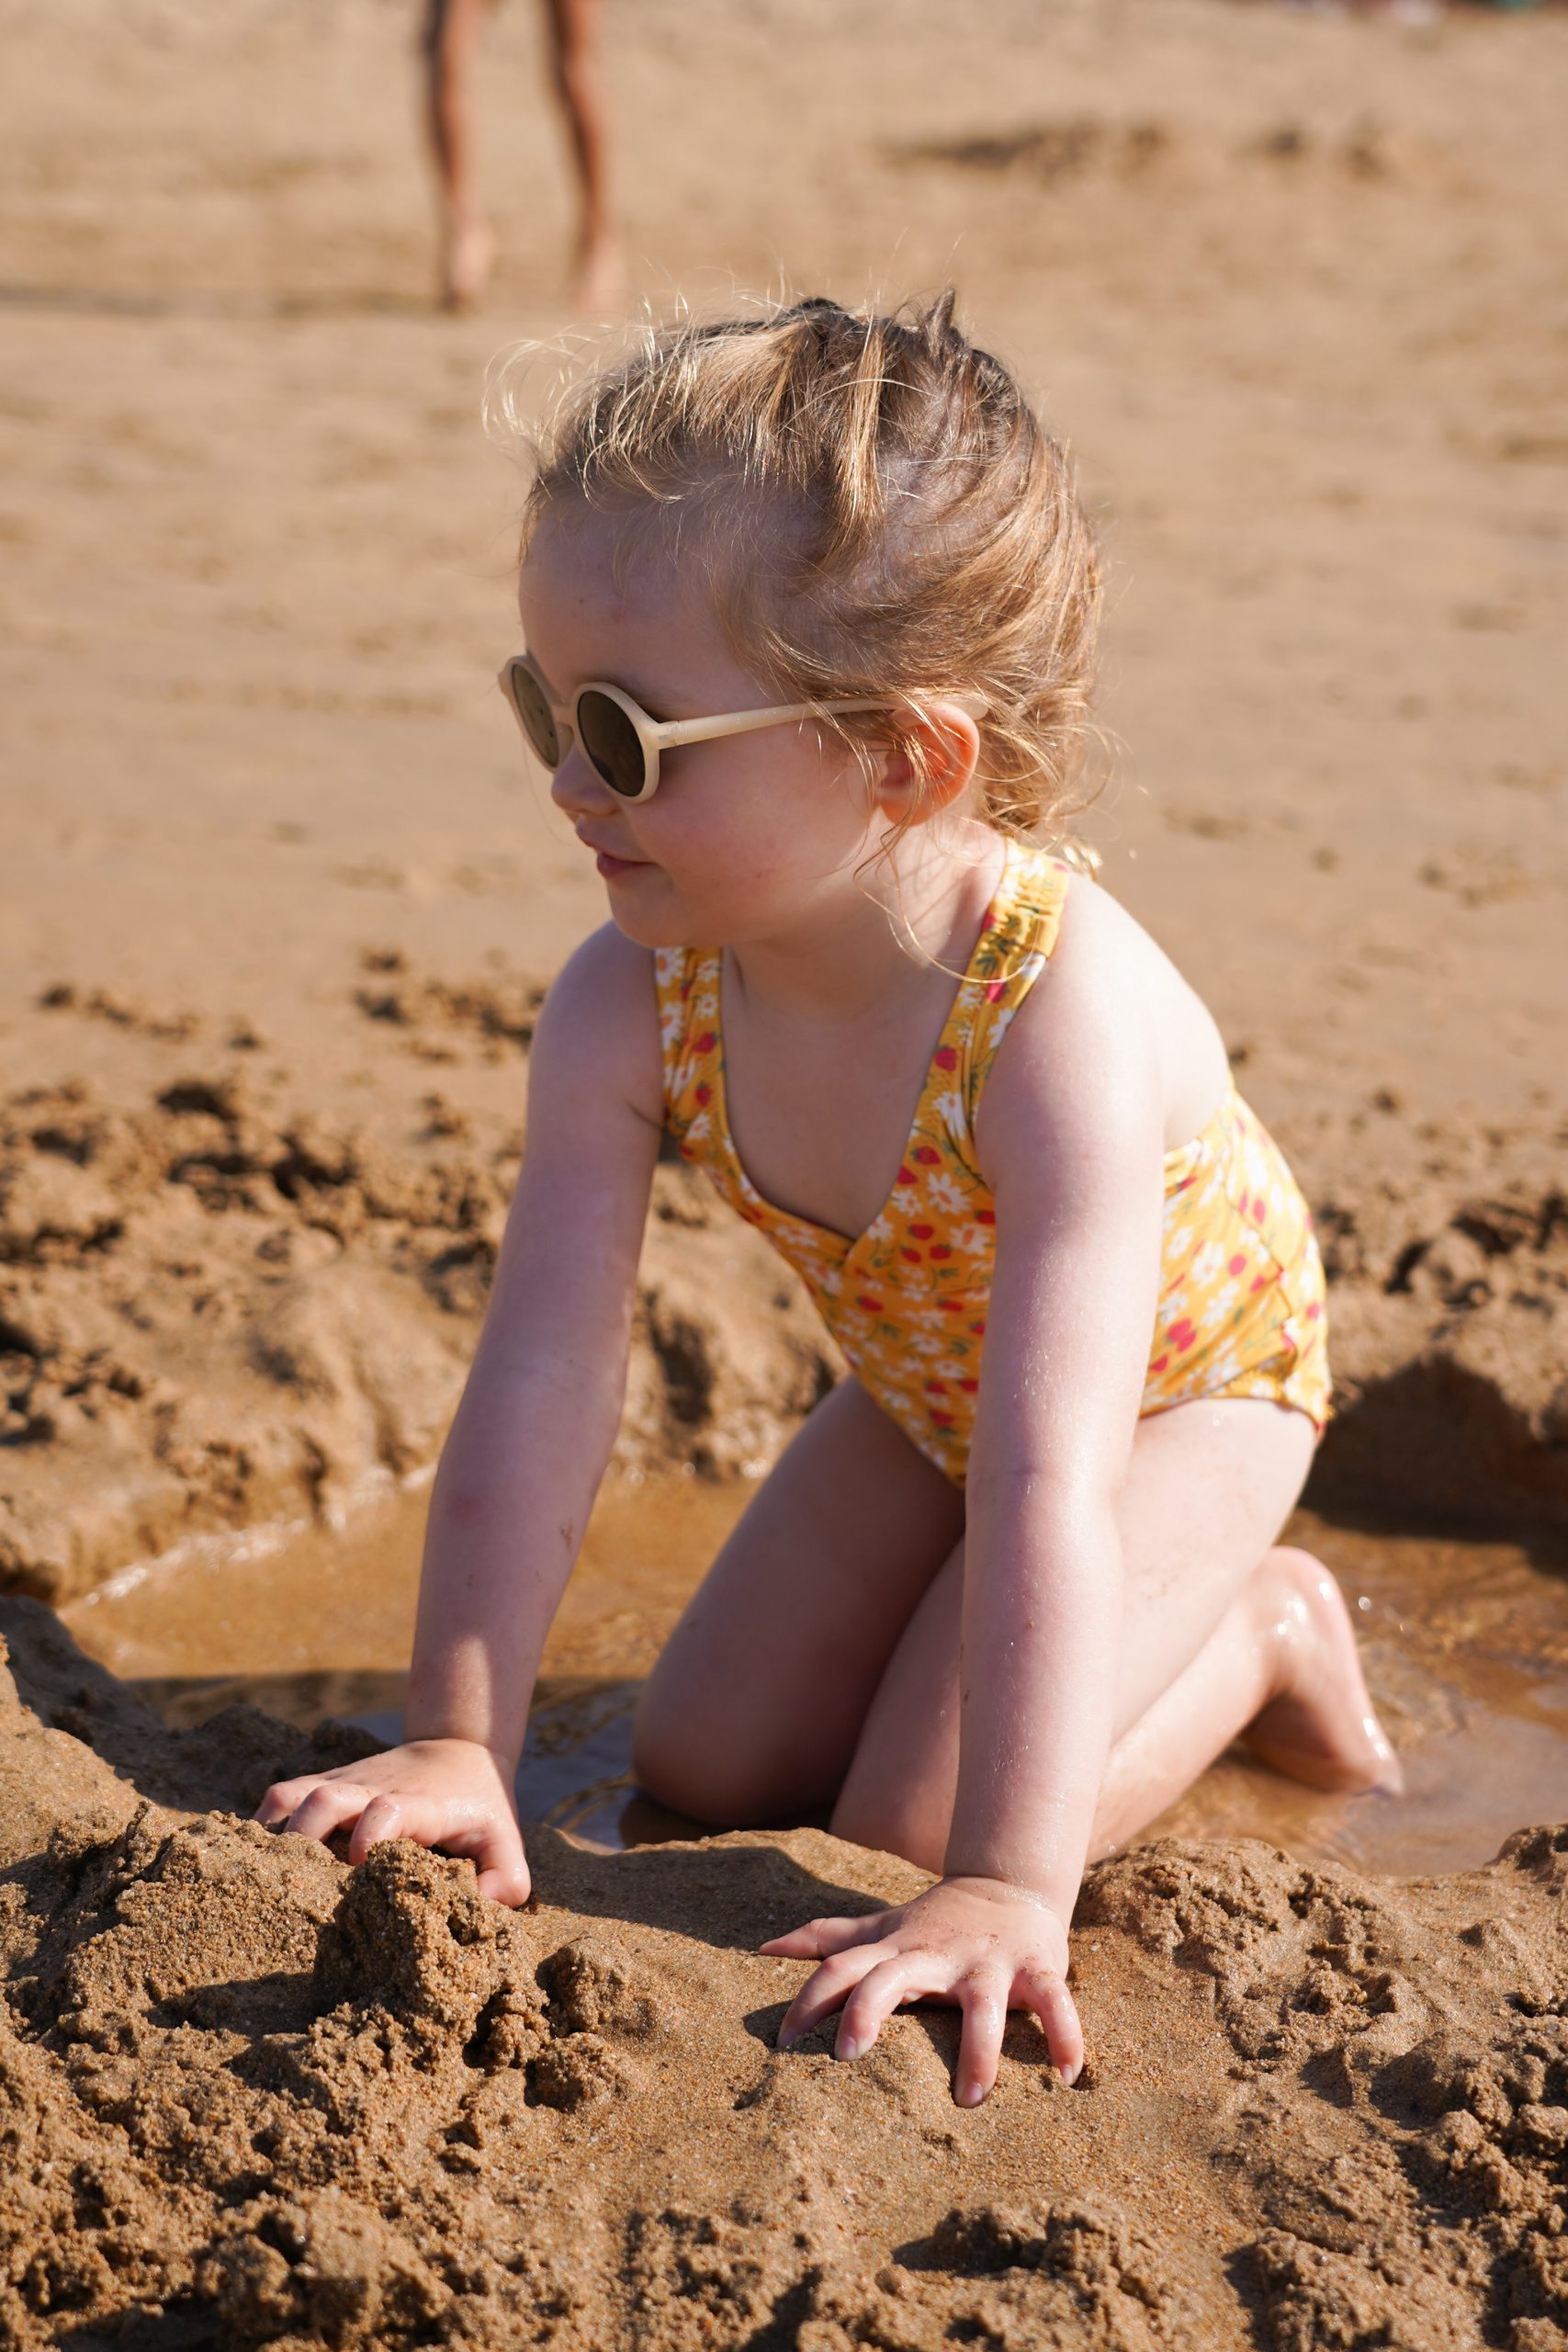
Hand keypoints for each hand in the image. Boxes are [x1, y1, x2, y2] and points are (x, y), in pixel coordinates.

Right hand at [254, 1737, 530, 1904]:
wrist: (455, 1750)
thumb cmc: (478, 1809)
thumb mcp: (505, 1840)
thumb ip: (505, 1879)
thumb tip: (480, 1908)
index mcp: (418, 1806)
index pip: (387, 1809)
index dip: (370, 1835)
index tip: (363, 1867)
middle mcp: (372, 1790)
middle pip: (322, 1800)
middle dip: (305, 1844)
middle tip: (306, 1890)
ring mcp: (343, 1786)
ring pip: (289, 1797)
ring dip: (275, 1838)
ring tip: (272, 1882)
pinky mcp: (322, 1786)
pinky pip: (278, 1799)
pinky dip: (260, 1829)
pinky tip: (261, 1867)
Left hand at [760, 1874, 1081, 2105]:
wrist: (1008, 1884)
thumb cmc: (933, 1923)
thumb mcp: (880, 1929)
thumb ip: (827, 1940)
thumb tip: (762, 1948)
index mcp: (896, 1952)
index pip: (840, 1968)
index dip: (808, 2000)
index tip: (782, 2042)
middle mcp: (936, 1955)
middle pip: (891, 1978)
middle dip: (867, 2010)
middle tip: (847, 2056)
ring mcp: (988, 1963)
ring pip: (982, 2004)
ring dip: (978, 2050)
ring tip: (970, 2099)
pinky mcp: (1037, 1968)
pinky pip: (1053, 2003)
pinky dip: (1064, 2035)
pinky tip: (1067, 2076)